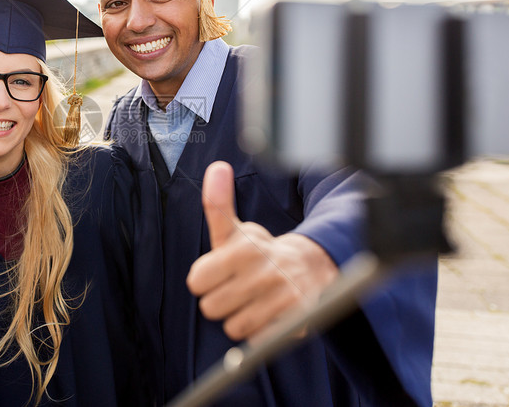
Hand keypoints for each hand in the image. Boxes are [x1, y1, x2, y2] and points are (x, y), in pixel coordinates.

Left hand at [186, 161, 338, 340]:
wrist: (312, 266)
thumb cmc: (261, 251)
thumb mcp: (237, 230)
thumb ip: (218, 204)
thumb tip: (216, 167)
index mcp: (243, 249)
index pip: (196, 281)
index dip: (205, 279)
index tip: (220, 271)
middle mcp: (264, 272)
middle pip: (211, 308)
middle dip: (221, 300)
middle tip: (238, 287)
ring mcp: (282, 297)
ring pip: (233, 327)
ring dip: (240, 317)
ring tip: (254, 299)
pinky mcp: (297, 320)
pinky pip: (258, 340)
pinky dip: (260, 332)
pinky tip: (269, 313)